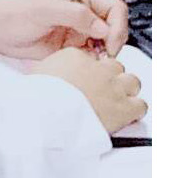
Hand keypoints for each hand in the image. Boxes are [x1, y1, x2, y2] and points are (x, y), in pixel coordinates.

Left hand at [0, 0, 131, 59]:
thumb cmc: (15, 11)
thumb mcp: (45, 9)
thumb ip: (75, 15)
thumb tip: (101, 26)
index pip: (113, 7)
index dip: (116, 25)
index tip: (109, 40)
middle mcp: (83, 12)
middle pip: (114, 26)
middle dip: (114, 41)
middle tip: (106, 55)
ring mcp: (78, 30)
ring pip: (105, 43)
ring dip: (105, 53)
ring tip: (96, 61)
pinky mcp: (71, 47)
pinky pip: (91, 56)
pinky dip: (93, 62)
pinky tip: (85, 65)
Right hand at [31, 47, 145, 134]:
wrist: (47, 121)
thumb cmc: (38, 102)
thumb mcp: (37, 75)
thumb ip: (50, 69)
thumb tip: (50, 72)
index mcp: (75, 57)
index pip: (91, 57)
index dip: (90, 71)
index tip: (85, 80)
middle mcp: (98, 69)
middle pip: (115, 66)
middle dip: (111, 78)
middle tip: (101, 91)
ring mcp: (113, 87)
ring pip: (132, 82)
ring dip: (125, 91)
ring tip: (115, 102)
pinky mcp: (124, 108)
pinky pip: (140, 105)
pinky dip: (134, 110)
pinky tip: (125, 116)